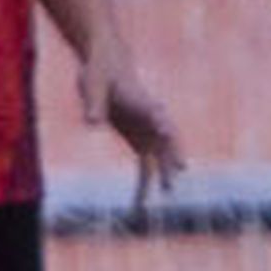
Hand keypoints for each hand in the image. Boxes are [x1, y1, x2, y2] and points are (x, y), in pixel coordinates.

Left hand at [79, 42, 184, 217]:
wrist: (106, 66)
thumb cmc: (99, 73)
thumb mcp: (92, 85)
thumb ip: (94, 105)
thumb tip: (92, 123)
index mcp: (140, 101)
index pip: (154, 113)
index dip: (161, 123)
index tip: (166, 132)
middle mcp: (149, 118)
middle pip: (166, 137)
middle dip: (172, 153)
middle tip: (178, 170)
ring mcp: (146, 131)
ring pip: (159, 155)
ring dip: (163, 173)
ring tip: (167, 193)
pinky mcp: (137, 140)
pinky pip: (144, 165)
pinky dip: (143, 183)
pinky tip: (140, 203)